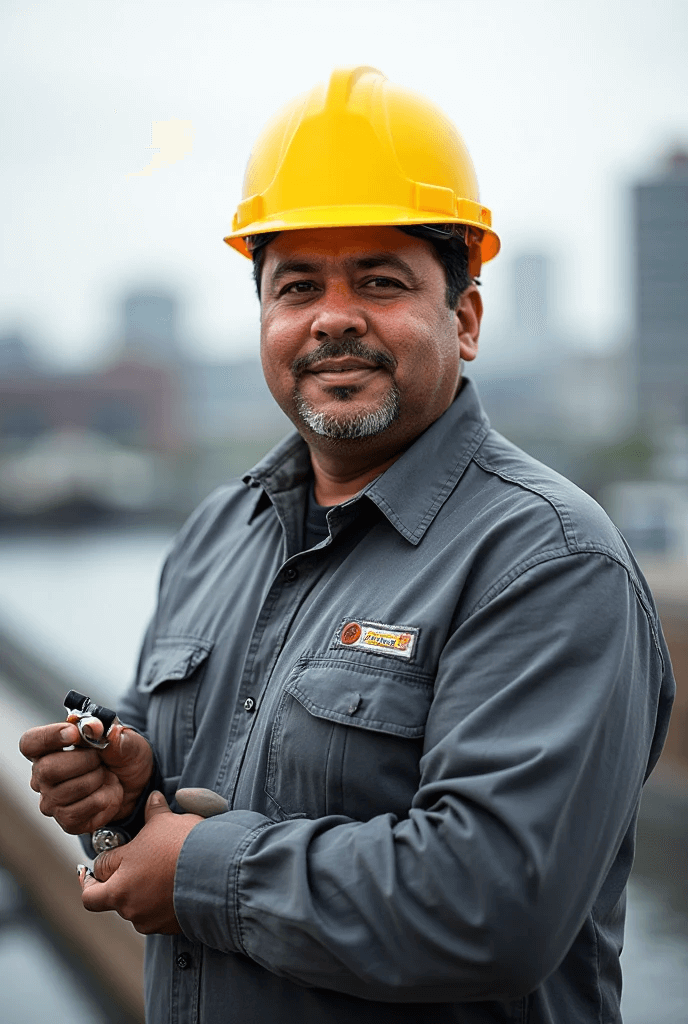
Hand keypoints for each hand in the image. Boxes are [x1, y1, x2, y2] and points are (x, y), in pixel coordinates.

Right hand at [19, 720, 153, 833]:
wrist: (139, 783)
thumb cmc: (123, 756)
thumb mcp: (123, 738)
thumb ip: (108, 731)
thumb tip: (94, 726)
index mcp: (49, 748)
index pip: (30, 742)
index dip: (48, 737)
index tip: (74, 734)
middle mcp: (43, 776)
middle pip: (47, 769)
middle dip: (84, 761)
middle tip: (101, 760)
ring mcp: (52, 801)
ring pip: (65, 792)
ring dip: (96, 781)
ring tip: (106, 776)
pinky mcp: (66, 821)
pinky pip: (77, 813)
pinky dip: (101, 801)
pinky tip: (106, 794)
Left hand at [79, 791, 202, 933]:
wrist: (219, 872)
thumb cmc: (185, 845)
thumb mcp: (165, 822)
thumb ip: (154, 811)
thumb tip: (153, 798)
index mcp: (118, 879)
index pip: (97, 870)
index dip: (104, 860)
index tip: (113, 855)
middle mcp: (126, 904)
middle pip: (102, 898)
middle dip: (107, 886)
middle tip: (117, 875)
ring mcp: (147, 919)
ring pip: (132, 908)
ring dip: (139, 895)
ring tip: (160, 876)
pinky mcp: (166, 928)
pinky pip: (155, 917)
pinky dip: (161, 906)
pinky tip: (175, 888)